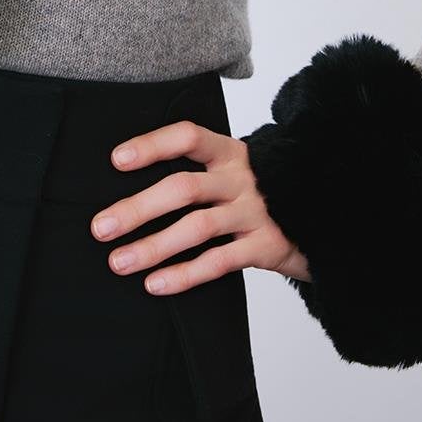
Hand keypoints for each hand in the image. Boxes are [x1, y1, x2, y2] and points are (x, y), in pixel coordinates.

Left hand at [90, 121, 311, 294]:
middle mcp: (242, 178)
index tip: (116, 160)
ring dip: (153, 246)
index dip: (152, 145)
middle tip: (100, 227)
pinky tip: (155, 284)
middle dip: (138, 208)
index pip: (188, 137)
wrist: (321, 218)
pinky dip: (184, 274)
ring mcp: (255, 212)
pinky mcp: (266, 247)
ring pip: (197, 228)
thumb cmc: (257, 195)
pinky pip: (219, 262)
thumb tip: (128, 189)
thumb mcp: (232, 172)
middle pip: (184, 188)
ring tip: (118, 262)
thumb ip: (196, 174)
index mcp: (229, 153)